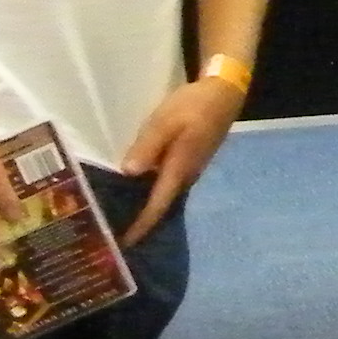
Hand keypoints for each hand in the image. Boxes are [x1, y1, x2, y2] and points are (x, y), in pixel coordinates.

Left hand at [117, 76, 245, 246]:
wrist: (224, 93)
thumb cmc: (194, 106)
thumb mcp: (165, 121)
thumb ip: (148, 147)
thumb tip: (128, 172)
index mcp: (178, 170)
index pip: (157, 206)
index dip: (140, 226)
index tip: (123, 245)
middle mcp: (186, 176)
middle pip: (161, 205)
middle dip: (139, 220)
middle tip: (113, 229)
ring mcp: (190, 169)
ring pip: (164, 194)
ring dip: (145, 205)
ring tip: (120, 210)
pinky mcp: (190, 160)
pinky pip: (167, 182)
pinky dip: (151, 189)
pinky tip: (137, 183)